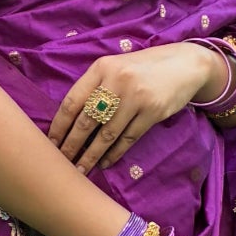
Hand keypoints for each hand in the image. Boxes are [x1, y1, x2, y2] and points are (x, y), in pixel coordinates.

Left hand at [48, 42, 227, 174]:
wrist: (185, 65)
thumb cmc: (143, 68)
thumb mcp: (116, 67)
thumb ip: (95, 87)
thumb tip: (70, 121)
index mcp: (101, 68)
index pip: (72, 101)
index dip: (59, 126)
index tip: (50, 144)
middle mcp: (117, 81)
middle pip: (86, 121)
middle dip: (71, 146)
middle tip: (62, 163)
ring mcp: (136, 97)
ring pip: (107, 134)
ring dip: (92, 155)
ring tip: (81, 170)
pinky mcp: (152, 112)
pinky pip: (128, 138)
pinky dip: (115, 153)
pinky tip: (105, 163)